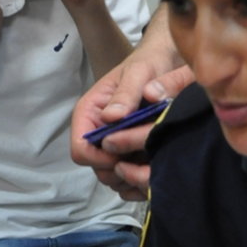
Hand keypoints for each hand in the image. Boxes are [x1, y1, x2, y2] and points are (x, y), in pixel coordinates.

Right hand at [71, 45, 192, 199]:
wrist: (166, 65)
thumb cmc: (149, 65)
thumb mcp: (140, 73)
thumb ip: (126, 94)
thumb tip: (111, 117)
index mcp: (90, 114)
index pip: (80, 151)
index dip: (100, 159)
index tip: (124, 154)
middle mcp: (97, 132)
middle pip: (97, 170)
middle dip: (118, 170)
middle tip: (143, 160)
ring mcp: (113, 145)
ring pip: (113, 178)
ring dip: (131, 177)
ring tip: (152, 162)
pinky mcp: (128, 154)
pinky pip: (128, 180)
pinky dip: (140, 181)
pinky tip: (155, 169)